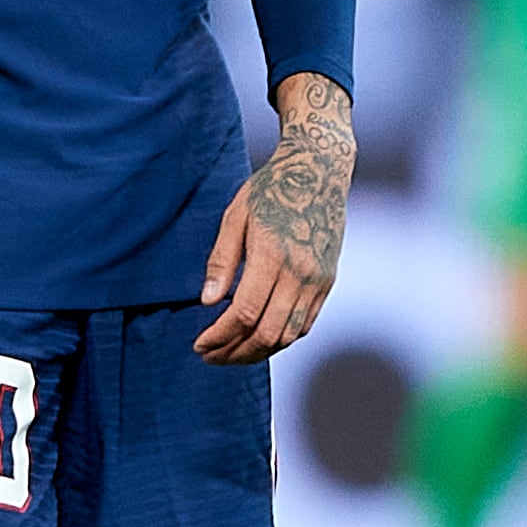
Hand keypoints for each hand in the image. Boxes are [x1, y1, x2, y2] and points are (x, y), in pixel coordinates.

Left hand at [196, 75, 353, 364]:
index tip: (199, 344)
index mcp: (273, 254)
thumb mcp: (236, 215)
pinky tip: (258, 340)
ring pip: (288, 335)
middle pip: (267, 332)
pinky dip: (280, 340)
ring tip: (231, 353)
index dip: (220, 336)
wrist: (320, 171)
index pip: (245, 312)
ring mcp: (318, 280)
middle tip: (210, 355)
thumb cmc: (271, 189)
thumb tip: (208, 302)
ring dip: (257, 352)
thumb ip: (222, 261)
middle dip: (235, 352)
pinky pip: (304, 324)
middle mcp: (300, 272)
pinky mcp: (327, 282)